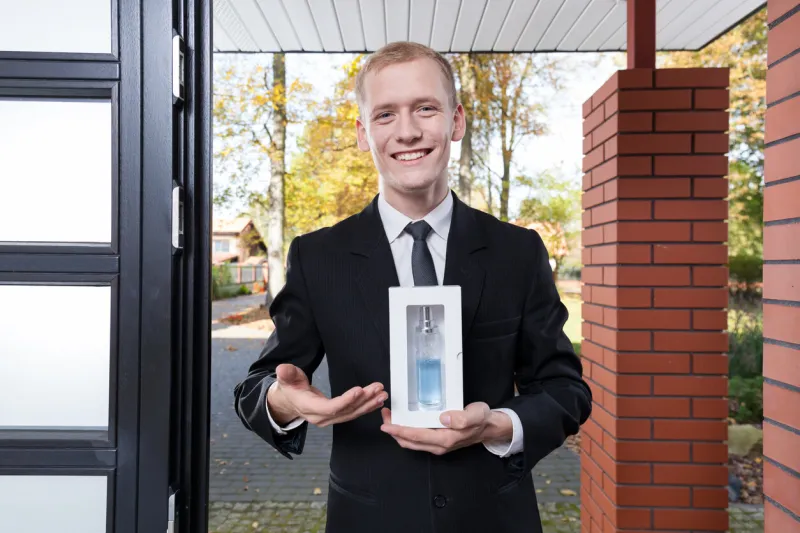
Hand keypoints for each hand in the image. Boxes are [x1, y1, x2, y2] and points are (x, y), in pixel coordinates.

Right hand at [267, 363, 386, 427]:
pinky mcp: (336, 416)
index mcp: (310, 408)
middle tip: (378, 390)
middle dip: (364, 401)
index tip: (359, 391)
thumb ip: (287, 374)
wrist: (290, 401)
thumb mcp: (286, 379)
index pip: (330, 407)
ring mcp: (330, 419)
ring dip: (369, 404)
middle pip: (346, 411)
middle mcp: (322, 417)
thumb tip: (282, 369)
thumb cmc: (290, 388)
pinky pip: (353, 413)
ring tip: (382, 394)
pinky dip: (366, 407)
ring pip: (352, 413)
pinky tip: (378, 402)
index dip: (345, 401)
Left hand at [380, 402, 499, 454]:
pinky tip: (403, 422)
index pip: (416, 436)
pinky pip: (417, 440)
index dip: (399, 431)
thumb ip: (462, 417)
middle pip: (409, 441)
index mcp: (445, 439)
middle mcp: (439, 445)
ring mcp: (438, 445)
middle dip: (393, 431)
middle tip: (384, 416)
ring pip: (411, 443)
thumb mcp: (476, 414)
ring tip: (390, 418)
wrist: (490, 427)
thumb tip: (444, 418)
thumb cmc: (482, 419)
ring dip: (398, 433)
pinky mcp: (438, 442)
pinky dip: (406, 433)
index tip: (386, 424)